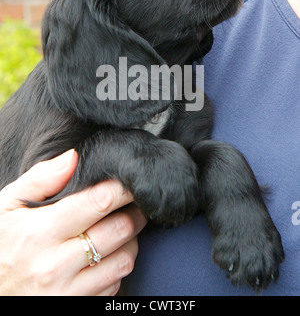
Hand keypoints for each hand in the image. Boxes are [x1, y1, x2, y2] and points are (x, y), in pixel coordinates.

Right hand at [0, 150, 146, 295]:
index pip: (98, 202)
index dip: (121, 188)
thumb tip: (73, 157)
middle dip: (133, 212)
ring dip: (130, 241)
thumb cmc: (0, 246)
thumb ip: (40, 179)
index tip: (128, 182)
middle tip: (132, 204)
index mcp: (40, 232)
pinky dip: (116, 268)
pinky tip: (104, 257)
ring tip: (120, 230)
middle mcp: (56, 265)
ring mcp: (68, 292)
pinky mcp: (77, 308)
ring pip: (124, 260)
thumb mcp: (7, 207)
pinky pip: (115, 286)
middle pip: (120, 229)